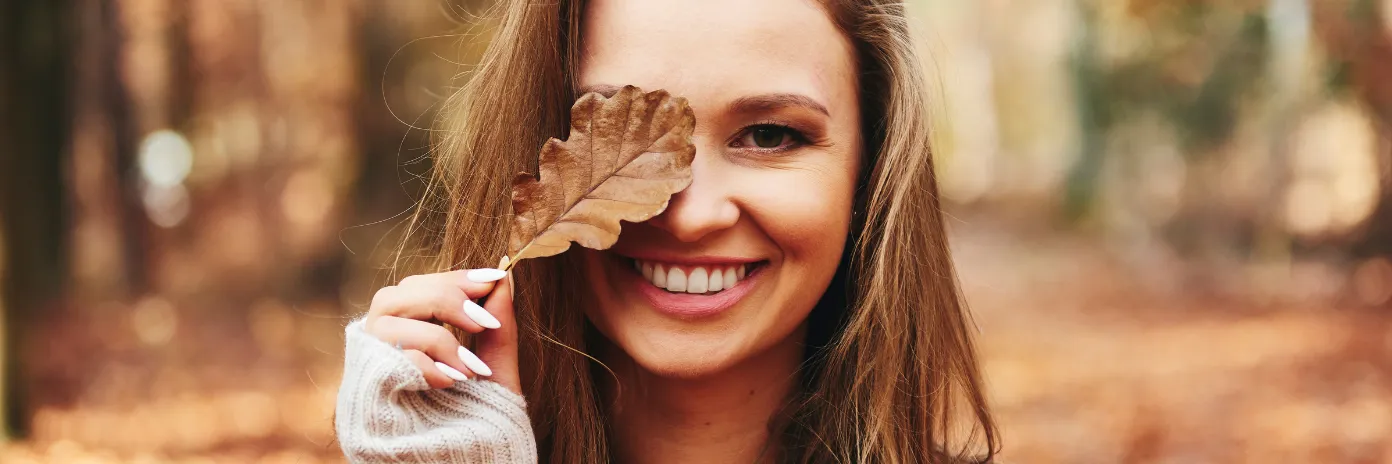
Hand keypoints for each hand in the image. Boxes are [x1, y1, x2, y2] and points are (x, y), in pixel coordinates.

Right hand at [362, 258, 520, 393]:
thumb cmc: (475, 420)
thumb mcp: (493, 369)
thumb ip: (497, 327)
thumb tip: (504, 278)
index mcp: (408, 335)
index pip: (419, 286)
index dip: (454, 278)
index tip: (492, 278)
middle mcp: (381, 347)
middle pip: (396, 295)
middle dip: (447, 299)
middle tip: (485, 324)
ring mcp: (369, 369)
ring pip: (387, 322)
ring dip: (438, 337)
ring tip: (470, 368)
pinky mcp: (364, 393)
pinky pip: (387, 361)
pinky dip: (426, 366)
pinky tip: (452, 382)